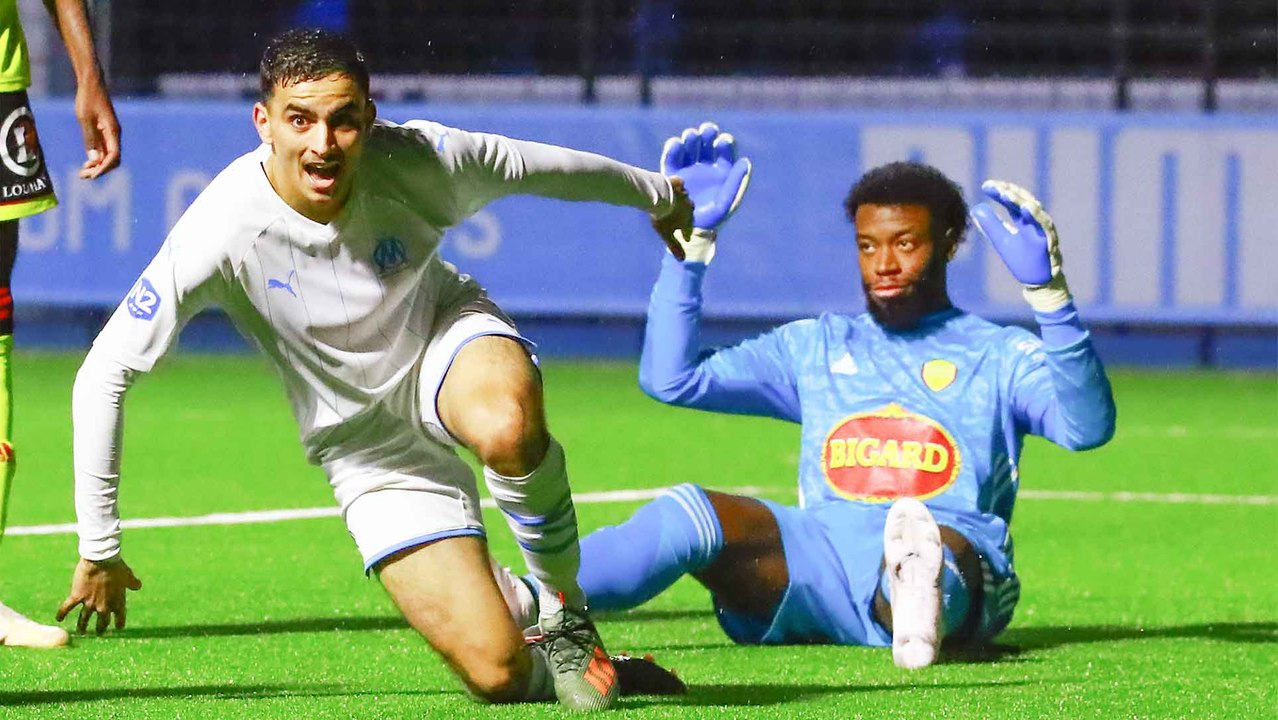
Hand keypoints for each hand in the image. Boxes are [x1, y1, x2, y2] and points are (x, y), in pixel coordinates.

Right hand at [57, 557, 141, 634]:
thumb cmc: (117, 567)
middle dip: (101, 628)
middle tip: (99, 633)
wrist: (102, 560)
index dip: (119, 624)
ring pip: (84, 619)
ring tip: (81, 632)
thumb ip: (133, 583)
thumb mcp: (128, 576)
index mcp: (117, 602)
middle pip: (102, 622)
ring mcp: (89, 603)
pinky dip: (61, 614)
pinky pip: (67, 608)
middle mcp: (103, 606)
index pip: (119, 618)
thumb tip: (138, 586)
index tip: (118, 628)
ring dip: (82, 626)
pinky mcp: (76, 596)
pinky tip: (58, 619)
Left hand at [73, 79, 120, 178]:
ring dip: (97, 166)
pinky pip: (103, 150)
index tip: (92, 175)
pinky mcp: (104, 132)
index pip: (113, 156)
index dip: (104, 168)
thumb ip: (90, 139)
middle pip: (112, 160)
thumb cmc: (88, 98)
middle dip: (100, 170)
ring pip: (108, 157)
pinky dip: (96, 159)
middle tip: (83, 176)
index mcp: (113, 132)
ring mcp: (109, 135)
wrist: (91, 83)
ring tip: (82, 173)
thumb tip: (94, 159)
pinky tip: (86, 163)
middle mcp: (114, 136)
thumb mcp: (85, 118)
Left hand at [651, 177, 695, 260]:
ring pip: (686, 198)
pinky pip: (680, 185)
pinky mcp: (677, 183)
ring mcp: (683, 194)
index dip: (687, 234)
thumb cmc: (662, 218)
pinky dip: (678, 186)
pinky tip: (676, 186)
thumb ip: (675, 246)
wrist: (658, 197)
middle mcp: (689, 207)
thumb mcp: (666, 234)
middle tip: (683, 219)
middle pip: (689, 213)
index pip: (689, 229)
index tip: (686, 238)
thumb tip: (682, 260)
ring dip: (683, 201)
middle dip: (687, 216)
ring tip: (679, 203)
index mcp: (687, 220)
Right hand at [660, 122, 750, 231]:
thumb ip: (736, 182)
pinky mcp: (672, 174)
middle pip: (707, 144)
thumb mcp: (726, 203)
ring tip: (691, 135)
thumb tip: (745, 161)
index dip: (725, 143)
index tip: (722, 141)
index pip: (725, 151)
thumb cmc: (712, 219)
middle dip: (707, 135)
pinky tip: (676, 142)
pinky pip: (672, 157)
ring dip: (691, 138)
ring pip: (690, 147)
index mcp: (721, 173)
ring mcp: (688, 169)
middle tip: (707, 130)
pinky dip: (673, 148)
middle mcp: (705, 168)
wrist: (689, 232)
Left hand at [969, 180, 1070, 312]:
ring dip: (1020, 201)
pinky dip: (1036, 216)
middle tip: (994, 187)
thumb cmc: (1022, 259)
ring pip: (1034, 210)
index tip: (986, 186)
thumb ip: (990, 225)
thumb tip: (975, 210)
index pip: (1012, 201)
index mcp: (1024, 220)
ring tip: (1006, 193)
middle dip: (1009, 192)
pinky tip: (1026, 208)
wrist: (1039, 280)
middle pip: (1024, 201)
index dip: (1000, 192)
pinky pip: (1044, 226)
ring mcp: (1044, 230)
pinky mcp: (1050, 241)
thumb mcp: (1002, 241)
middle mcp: (1035, 221)